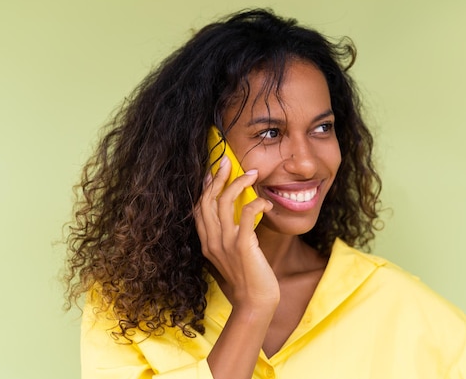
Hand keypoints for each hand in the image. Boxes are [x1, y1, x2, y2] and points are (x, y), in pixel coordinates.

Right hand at [194, 155, 278, 310]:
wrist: (254, 304)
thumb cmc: (247, 280)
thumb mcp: (231, 256)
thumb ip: (228, 237)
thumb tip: (237, 216)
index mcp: (207, 243)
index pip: (199, 208)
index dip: (204, 187)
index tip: (212, 171)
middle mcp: (212, 241)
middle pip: (208, 200)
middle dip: (217, 178)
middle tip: (227, 161)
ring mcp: (225, 243)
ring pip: (224, 203)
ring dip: (238, 184)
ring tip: (251, 174)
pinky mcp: (242, 246)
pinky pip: (246, 215)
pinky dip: (256, 203)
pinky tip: (266, 202)